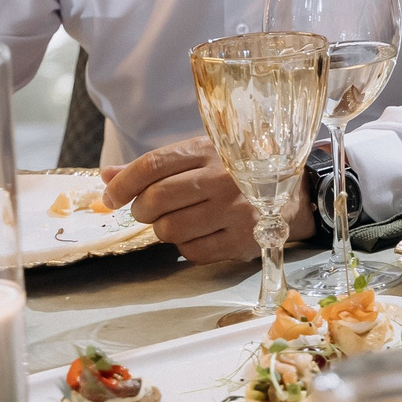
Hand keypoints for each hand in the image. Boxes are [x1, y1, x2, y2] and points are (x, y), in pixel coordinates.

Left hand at [103, 136, 317, 262]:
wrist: (295, 192)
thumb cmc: (236, 172)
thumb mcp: (200, 157)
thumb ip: (155, 167)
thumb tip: (106, 176)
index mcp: (210, 150)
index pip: (153, 165)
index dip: (123, 183)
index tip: (110, 196)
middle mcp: (224, 179)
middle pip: (157, 199)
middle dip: (141, 209)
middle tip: (147, 210)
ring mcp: (235, 211)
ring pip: (170, 229)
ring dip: (163, 228)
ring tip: (177, 220)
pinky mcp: (242, 240)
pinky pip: (191, 251)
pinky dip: (185, 245)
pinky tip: (198, 233)